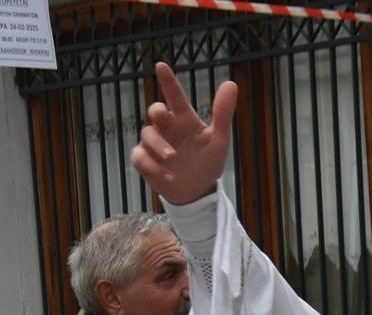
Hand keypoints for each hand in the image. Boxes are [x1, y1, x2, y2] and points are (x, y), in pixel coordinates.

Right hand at [131, 63, 235, 205]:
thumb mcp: (219, 139)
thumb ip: (223, 113)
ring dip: (158, 145)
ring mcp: (155, 144)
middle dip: (156, 111)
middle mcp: (167, 128)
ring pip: (147, 134)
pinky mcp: (146, 161)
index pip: (175, 96)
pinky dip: (151, 165)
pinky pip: (140, 157)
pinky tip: (166, 175)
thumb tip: (231, 83)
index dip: (168, 80)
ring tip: (172, 158)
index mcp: (184, 119)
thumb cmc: (208, 162)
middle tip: (161, 116)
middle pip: (155, 110)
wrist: (197, 192)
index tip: (160, 66)